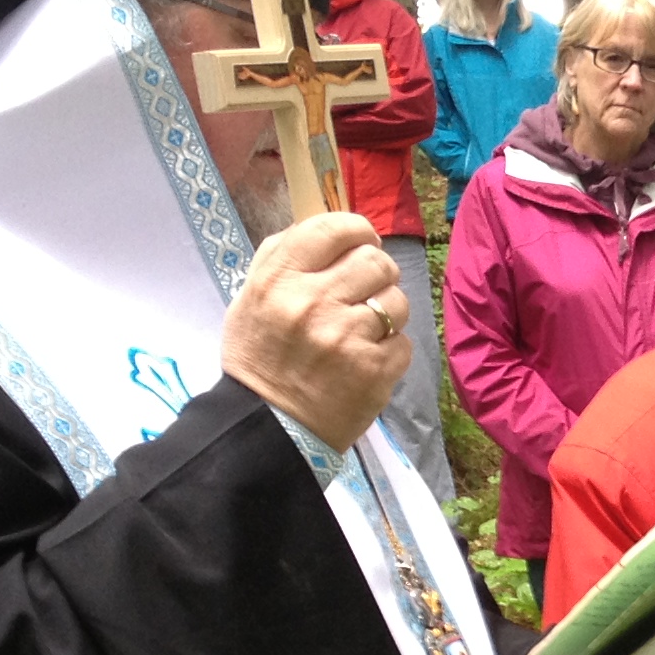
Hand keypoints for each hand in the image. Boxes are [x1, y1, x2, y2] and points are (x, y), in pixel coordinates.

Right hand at [220, 213, 407, 451]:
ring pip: (396, 300)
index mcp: (278, 279)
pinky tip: (366, 361)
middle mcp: (313, 302)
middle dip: (378, 273)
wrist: (269, 426)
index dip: (357, 230)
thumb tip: (331, 231)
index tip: (363, 242)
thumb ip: (283, 257)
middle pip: (375, 260)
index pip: (333, 228)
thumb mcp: (250, 298)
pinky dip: (390, 350)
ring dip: (387, 312)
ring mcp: (347, 337)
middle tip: (367, 290)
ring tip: (365, 330)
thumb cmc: (260, 358)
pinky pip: (403, 342)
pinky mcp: (374, 370)